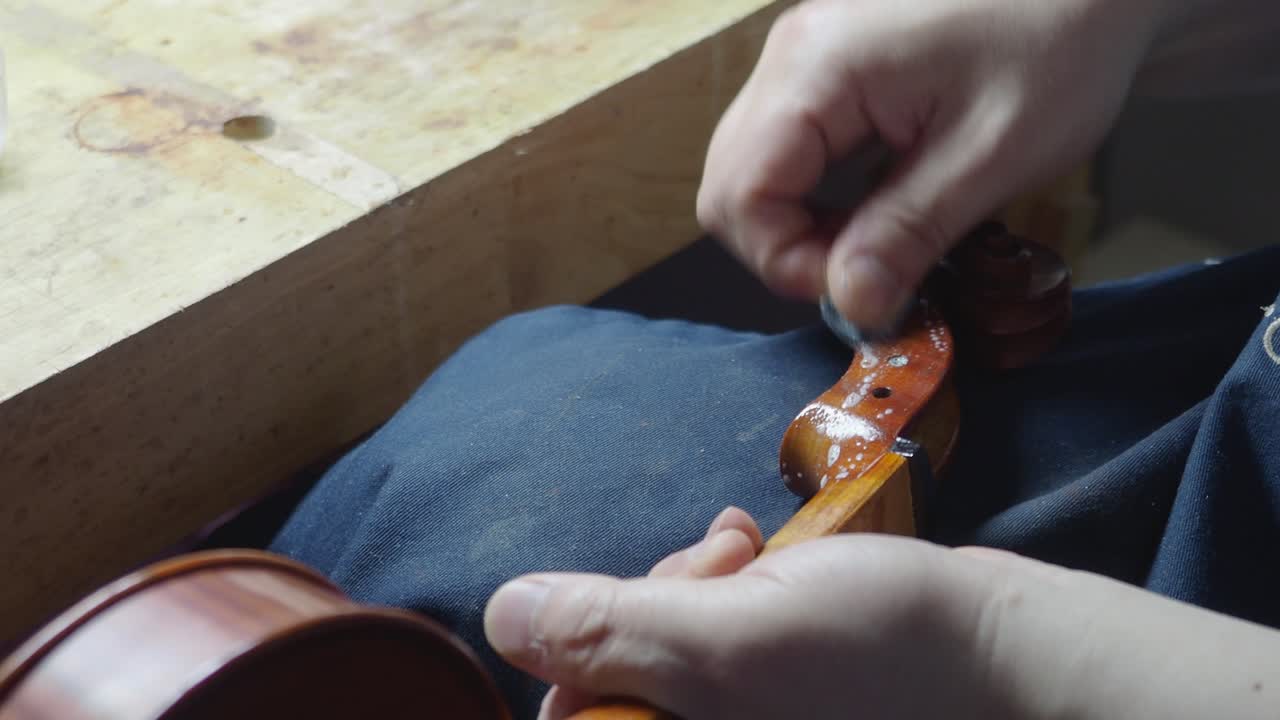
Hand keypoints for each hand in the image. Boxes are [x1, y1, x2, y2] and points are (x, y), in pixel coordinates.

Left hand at [485, 509, 1279, 719]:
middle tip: (725, 571)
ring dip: (691, 584)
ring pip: (660, 644)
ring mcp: (744, 718)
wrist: (1009, 655)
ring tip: (752, 555)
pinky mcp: (770, 690)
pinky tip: (756, 553)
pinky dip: (722, 585)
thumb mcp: (730, 644)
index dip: (589, 654)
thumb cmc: (884, 655)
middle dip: (655, 602)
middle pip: (613, 678)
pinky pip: (708, 636)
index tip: (658, 602)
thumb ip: (609, 634)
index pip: (573, 719)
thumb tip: (504, 617)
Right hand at [695, 0, 1170, 331]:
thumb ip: (907, 234)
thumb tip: (851, 306)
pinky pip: (790, 152)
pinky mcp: (830, 71)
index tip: (862, 290)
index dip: (787, 262)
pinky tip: (879, 209)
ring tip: (882, 244)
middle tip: (870, 274)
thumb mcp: (990, 155)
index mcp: (817, 68)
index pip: (740, 195)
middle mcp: (792, 56)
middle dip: (787, 249)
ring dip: (804, 227)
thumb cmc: (1060, 40)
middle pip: (732, 185)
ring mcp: (807, 59)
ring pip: (756, 172)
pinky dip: (820, 198)